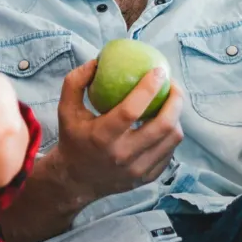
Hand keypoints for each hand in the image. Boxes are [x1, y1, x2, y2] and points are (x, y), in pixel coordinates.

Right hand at [47, 60, 184, 202]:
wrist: (75, 180)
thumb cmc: (73, 139)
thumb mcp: (65, 110)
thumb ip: (76, 83)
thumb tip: (97, 62)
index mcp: (101, 137)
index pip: (131, 110)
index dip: (149, 88)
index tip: (158, 71)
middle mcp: (122, 155)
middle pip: (163, 125)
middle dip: (175, 100)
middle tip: (173, 86)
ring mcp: (138, 169)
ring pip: (172, 138)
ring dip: (175, 116)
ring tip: (170, 103)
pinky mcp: (148, 177)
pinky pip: (170, 151)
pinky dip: (170, 134)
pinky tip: (164, 123)